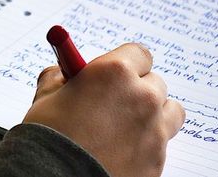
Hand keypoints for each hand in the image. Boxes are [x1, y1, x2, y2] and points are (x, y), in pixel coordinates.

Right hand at [23, 43, 184, 176]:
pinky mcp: (158, 160)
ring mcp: (154, 131)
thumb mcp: (47, 95)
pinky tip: (121, 149)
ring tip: (126, 125)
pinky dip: (147, 143)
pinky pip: (161, 144)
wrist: (57, 175)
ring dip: (153, 113)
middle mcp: (141, 97)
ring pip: (170, 112)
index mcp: (114, 72)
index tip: (113, 70)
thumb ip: (61, 77)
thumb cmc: (50, 134)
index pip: (139, 53)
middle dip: (137, 88)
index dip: (125, 61)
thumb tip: (64, 73)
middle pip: (155, 82)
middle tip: (113, 100)